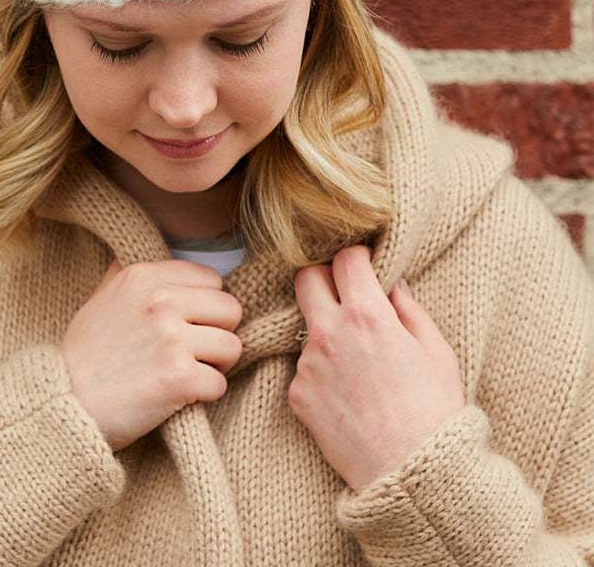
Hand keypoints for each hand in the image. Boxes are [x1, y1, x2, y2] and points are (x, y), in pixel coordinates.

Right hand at [61, 260, 242, 450]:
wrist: (62, 406)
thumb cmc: (82, 356)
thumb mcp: (99, 300)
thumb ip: (125, 275)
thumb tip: (143, 255)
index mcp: (143, 276)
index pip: (212, 280)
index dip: (205, 306)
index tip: (189, 325)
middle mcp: (161, 301)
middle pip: (231, 309)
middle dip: (218, 333)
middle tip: (195, 352)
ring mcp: (171, 339)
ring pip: (232, 347)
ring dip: (215, 366)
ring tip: (188, 374)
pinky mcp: (179, 378)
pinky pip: (220, 384)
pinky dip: (205, 396)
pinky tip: (180, 397)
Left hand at [288, 245, 464, 491]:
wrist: (412, 476)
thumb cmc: (435, 413)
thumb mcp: (436, 350)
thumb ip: (408, 308)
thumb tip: (391, 284)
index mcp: (368, 314)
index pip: (345, 258)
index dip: (357, 258)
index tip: (364, 266)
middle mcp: (330, 333)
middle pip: (305, 277)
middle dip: (323, 278)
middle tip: (344, 294)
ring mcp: (308, 364)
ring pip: (306, 328)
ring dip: (326, 333)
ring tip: (358, 366)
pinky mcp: (297, 395)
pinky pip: (304, 370)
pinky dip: (322, 374)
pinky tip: (348, 395)